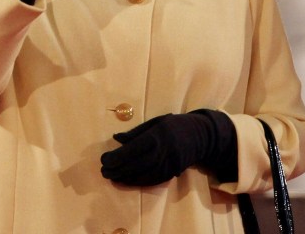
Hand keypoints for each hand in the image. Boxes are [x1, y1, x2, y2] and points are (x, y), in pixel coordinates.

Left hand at [100, 110, 236, 185]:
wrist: (200, 136)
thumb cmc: (175, 125)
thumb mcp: (156, 122)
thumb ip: (136, 132)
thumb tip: (116, 139)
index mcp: (158, 136)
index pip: (133, 149)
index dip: (117, 156)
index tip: (104, 159)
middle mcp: (163, 152)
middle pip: (136, 164)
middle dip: (117, 169)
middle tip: (103, 171)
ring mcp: (168, 165)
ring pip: (143, 175)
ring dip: (125, 178)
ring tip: (111, 176)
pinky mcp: (171, 174)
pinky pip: (152, 181)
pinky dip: (137, 182)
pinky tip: (126, 180)